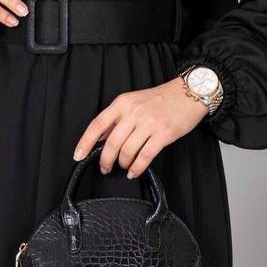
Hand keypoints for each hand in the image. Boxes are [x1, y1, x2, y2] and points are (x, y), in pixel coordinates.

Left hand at [71, 77, 209, 178]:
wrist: (187, 94)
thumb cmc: (160, 99)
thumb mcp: (133, 101)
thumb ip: (117, 118)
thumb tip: (99, 138)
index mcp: (122, 103)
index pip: (98, 124)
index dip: (85, 142)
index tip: (78, 155)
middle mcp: (134, 112)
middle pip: (112, 143)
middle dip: (105, 160)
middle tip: (105, 167)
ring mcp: (149, 123)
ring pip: (127, 151)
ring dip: (123, 164)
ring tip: (124, 167)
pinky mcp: (163, 135)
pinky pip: (145, 157)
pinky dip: (137, 168)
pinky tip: (134, 172)